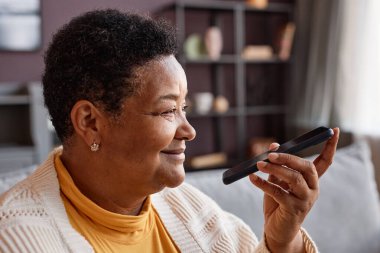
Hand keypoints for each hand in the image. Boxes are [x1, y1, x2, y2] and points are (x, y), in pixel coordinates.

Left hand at [249, 127, 339, 252]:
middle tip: (270, 154)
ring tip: (258, 164)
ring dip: (275, 169)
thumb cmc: (278, 202)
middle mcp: (313, 189)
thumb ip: (277, 164)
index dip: (330, 146)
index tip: (334, 130)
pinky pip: (278, 192)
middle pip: (306, 167)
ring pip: (294, 179)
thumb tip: (273, 145)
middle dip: (288, 158)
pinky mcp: (294, 210)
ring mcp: (305, 200)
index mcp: (311, 180)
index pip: (325, 161)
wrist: (276, 230)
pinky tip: (252, 178)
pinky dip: (263, 183)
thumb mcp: (277, 180)